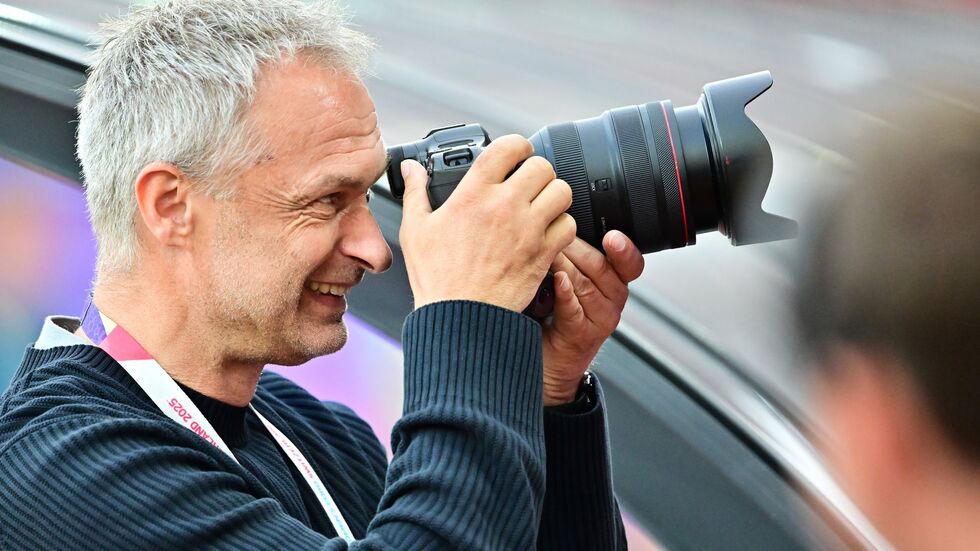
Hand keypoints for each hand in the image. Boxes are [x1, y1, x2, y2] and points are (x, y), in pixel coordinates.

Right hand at [399, 135, 576, 311]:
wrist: (460, 317)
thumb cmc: (437, 278)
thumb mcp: (416, 229)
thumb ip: (415, 192)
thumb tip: (412, 169)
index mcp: (473, 193)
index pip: (508, 147)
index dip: (517, 146)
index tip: (516, 154)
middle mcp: (505, 206)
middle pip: (542, 166)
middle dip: (537, 171)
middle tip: (529, 183)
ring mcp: (528, 229)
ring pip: (562, 191)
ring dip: (554, 195)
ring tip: (541, 205)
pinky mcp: (543, 252)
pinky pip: (568, 225)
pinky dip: (562, 226)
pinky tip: (547, 232)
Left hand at [542, 231, 643, 405]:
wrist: (550, 359)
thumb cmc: (557, 312)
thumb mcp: (572, 279)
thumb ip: (575, 256)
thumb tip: (561, 224)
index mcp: (616, 282)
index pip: (630, 263)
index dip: (624, 249)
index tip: (612, 237)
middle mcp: (613, 300)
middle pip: (600, 267)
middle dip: (575, 248)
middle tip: (552, 235)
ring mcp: (600, 319)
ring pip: (585, 285)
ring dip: (564, 266)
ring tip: (547, 254)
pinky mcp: (582, 335)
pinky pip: (575, 310)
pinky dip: (565, 294)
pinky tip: (557, 282)